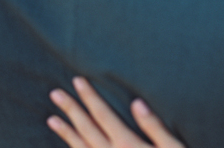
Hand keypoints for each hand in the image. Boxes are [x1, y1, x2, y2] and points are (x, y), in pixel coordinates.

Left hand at [48, 77, 184, 147]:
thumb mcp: (172, 147)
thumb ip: (153, 126)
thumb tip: (136, 102)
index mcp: (127, 144)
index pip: (103, 115)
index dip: (90, 97)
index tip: (78, 81)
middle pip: (87, 128)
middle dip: (72, 109)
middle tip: (56, 93)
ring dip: (66, 132)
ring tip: (51, 118)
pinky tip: (68, 146)